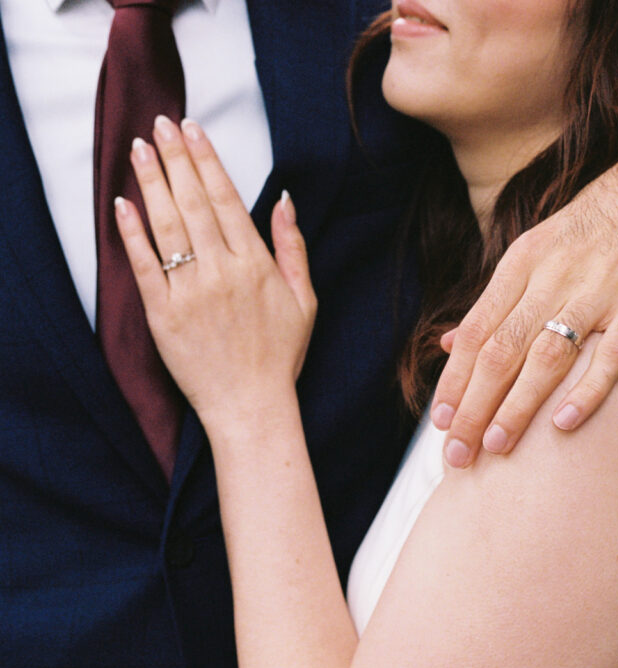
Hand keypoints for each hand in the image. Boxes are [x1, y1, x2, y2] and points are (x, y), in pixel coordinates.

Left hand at [115, 116, 316, 421]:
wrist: (251, 405)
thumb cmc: (280, 354)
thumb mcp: (305, 299)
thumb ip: (293, 247)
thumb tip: (285, 201)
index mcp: (256, 265)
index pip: (227, 199)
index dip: (207, 160)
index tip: (193, 130)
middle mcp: (222, 272)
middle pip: (193, 202)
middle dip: (175, 158)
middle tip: (160, 124)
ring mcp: (190, 292)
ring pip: (167, 225)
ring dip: (152, 183)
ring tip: (139, 149)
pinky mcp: (162, 314)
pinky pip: (144, 266)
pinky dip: (131, 233)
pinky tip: (123, 205)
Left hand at [433, 143, 617, 467]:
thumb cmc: (590, 231)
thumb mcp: (533, 252)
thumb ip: (494, 302)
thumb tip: (446, 344)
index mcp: (521, 263)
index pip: (475, 331)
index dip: (455, 379)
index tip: (440, 423)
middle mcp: (553, 276)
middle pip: (502, 349)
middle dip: (475, 405)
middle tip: (459, 453)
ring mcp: (599, 289)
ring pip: (548, 355)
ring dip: (518, 404)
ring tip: (497, 445)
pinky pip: (612, 352)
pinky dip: (588, 389)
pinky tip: (563, 423)